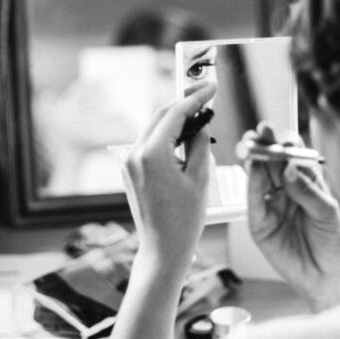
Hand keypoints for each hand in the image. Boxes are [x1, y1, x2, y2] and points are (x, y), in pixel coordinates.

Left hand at [123, 82, 217, 278]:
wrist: (163, 250)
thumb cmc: (184, 221)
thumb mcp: (200, 178)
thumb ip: (200, 145)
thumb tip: (201, 124)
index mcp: (151, 154)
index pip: (174, 113)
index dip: (195, 97)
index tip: (211, 88)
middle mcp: (134, 155)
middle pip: (160, 116)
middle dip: (183, 103)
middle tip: (205, 94)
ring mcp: (128, 164)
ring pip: (153, 129)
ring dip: (175, 120)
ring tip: (199, 116)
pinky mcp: (129, 173)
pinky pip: (148, 145)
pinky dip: (166, 138)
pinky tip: (183, 139)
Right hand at [243, 123, 339, 310]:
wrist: (328, 276)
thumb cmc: (334, 243)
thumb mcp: (327, 211)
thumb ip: (307, 190)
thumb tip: (288, 168)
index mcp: (305, 182)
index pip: (292, 156)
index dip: (285, 143)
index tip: (282, 136)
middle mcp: (285, 190)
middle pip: (270, 162)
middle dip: (264, 146)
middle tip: (260, 133)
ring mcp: (271, 205)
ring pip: (257, 177)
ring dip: (253, 160)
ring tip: (251, 147)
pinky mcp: (260, 223)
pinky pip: (254, 200)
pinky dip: (251, 183)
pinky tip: (253, 170)